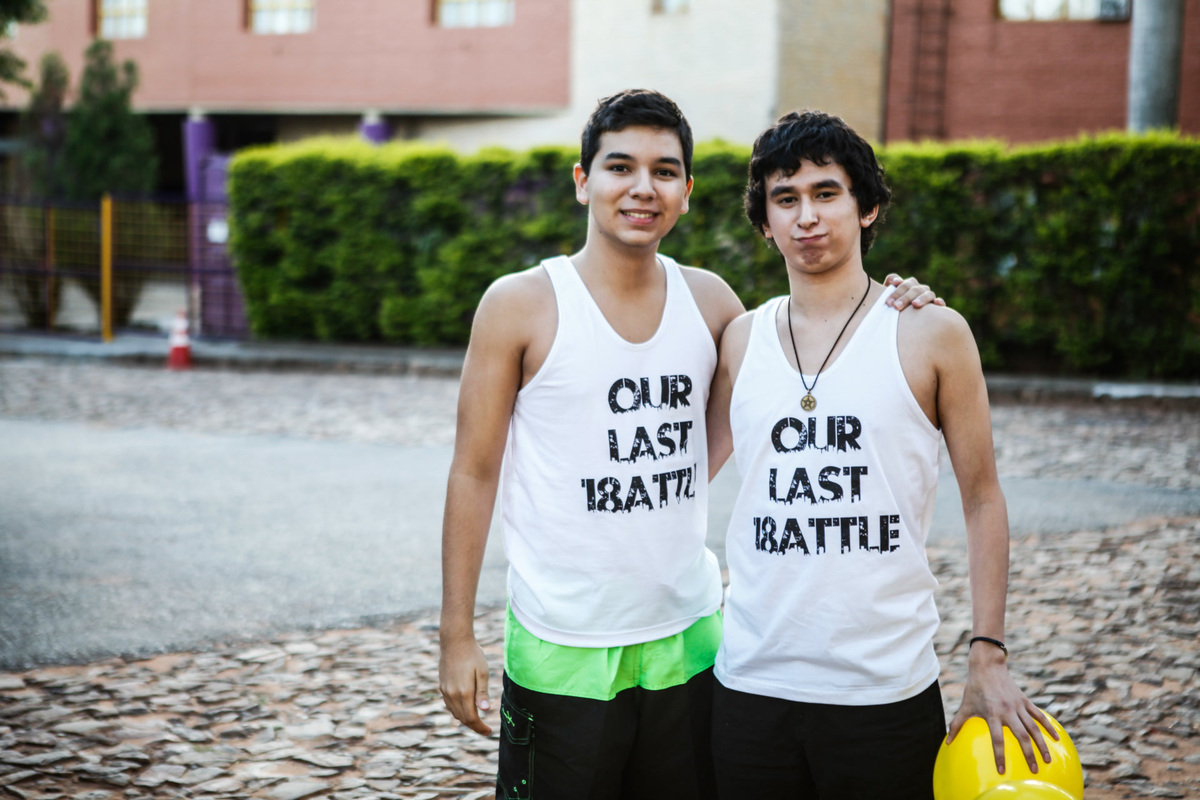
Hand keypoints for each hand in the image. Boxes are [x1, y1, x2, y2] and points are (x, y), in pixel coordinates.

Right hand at [438, 634, 493, 734]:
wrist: (454, 641)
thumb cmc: (472, 655)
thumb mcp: (482, 672)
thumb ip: (483, 692)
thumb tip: (486, 710)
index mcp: (464, 692)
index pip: (471, 718)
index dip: (480, 728)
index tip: (489, 732)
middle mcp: (452, 694)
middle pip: (463, 718)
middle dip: (474, 726)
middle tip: (485, 729)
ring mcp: (445, 691)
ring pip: (455, 713)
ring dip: (465, 720)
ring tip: (477, 721)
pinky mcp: (442, 686)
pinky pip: (450, 705)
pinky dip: (458, 711)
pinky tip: (466, 708)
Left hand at [883, 273, 945, 309]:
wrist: (905, 322)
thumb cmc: (894, 306)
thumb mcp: (889, 297)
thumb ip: (889, 285)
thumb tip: (894, 281)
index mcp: (910, 285)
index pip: (905, 284)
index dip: (897, 291)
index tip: (888, 301)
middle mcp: (920, 289)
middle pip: (915, 289)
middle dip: (905, 297)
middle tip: (895, 306)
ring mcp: (929, 297)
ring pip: (928, 294)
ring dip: (922, 298)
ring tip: (915, 304)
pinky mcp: (937, 307)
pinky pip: (940, 302)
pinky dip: (940, 301)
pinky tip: (936, 303)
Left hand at [948, 643, 1056, 774]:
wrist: (988, 666)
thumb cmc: (974, 688)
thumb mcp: (965, 706)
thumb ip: (956, 724)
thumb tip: (947, 742)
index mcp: (992, 714)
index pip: (997, 739)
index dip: (999, 756)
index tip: (1002, 771)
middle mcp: (1007, 711)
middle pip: (1021, 736)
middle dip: (1028, 754)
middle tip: (1034, 771)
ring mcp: (1018, 706)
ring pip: (1034, 728)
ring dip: (1042, 745)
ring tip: (1048, 760)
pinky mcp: (1025, 700)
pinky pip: (1039, 715)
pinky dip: (1048, 727)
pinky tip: (1057, 739)